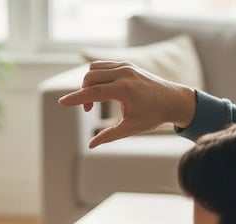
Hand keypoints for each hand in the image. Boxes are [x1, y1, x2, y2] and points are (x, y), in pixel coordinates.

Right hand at [58, 61, 196, 147]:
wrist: (173, 100)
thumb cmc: (153, 116)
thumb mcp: (130, 129)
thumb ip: (108, 136)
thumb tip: (90, 146)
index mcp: (124, 90)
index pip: (92, 92)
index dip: (75, 99)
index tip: (61, 103)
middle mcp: (124, 73)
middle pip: (89, 78)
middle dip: (83, 94)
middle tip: (88, 110)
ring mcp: (125, 66)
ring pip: (94, 69)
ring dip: (89, 84)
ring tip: (95, 101)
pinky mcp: (127, 64)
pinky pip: (103, 67)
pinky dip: (97, 77)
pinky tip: (103, 91)